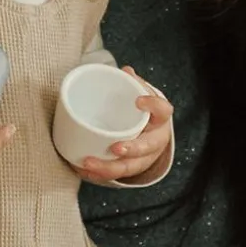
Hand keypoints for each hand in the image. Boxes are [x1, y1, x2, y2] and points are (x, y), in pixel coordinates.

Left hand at [73, 67, 173, 184]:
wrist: (152, 135)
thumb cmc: (144, 113)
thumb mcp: (143, 97)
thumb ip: (134, 85)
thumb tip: (125, 70)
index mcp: (160, 119)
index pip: (162, 110)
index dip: (152, 106)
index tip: (138, 100)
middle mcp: (155, 140)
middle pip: (147, 147)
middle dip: (131, 149)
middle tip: (114, 148)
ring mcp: (144, 158)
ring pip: (129, 167)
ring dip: (108, 168)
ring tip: (88, 163)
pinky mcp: (131, 169)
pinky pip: (115, 175)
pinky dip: (98, 175)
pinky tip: (83, 171)